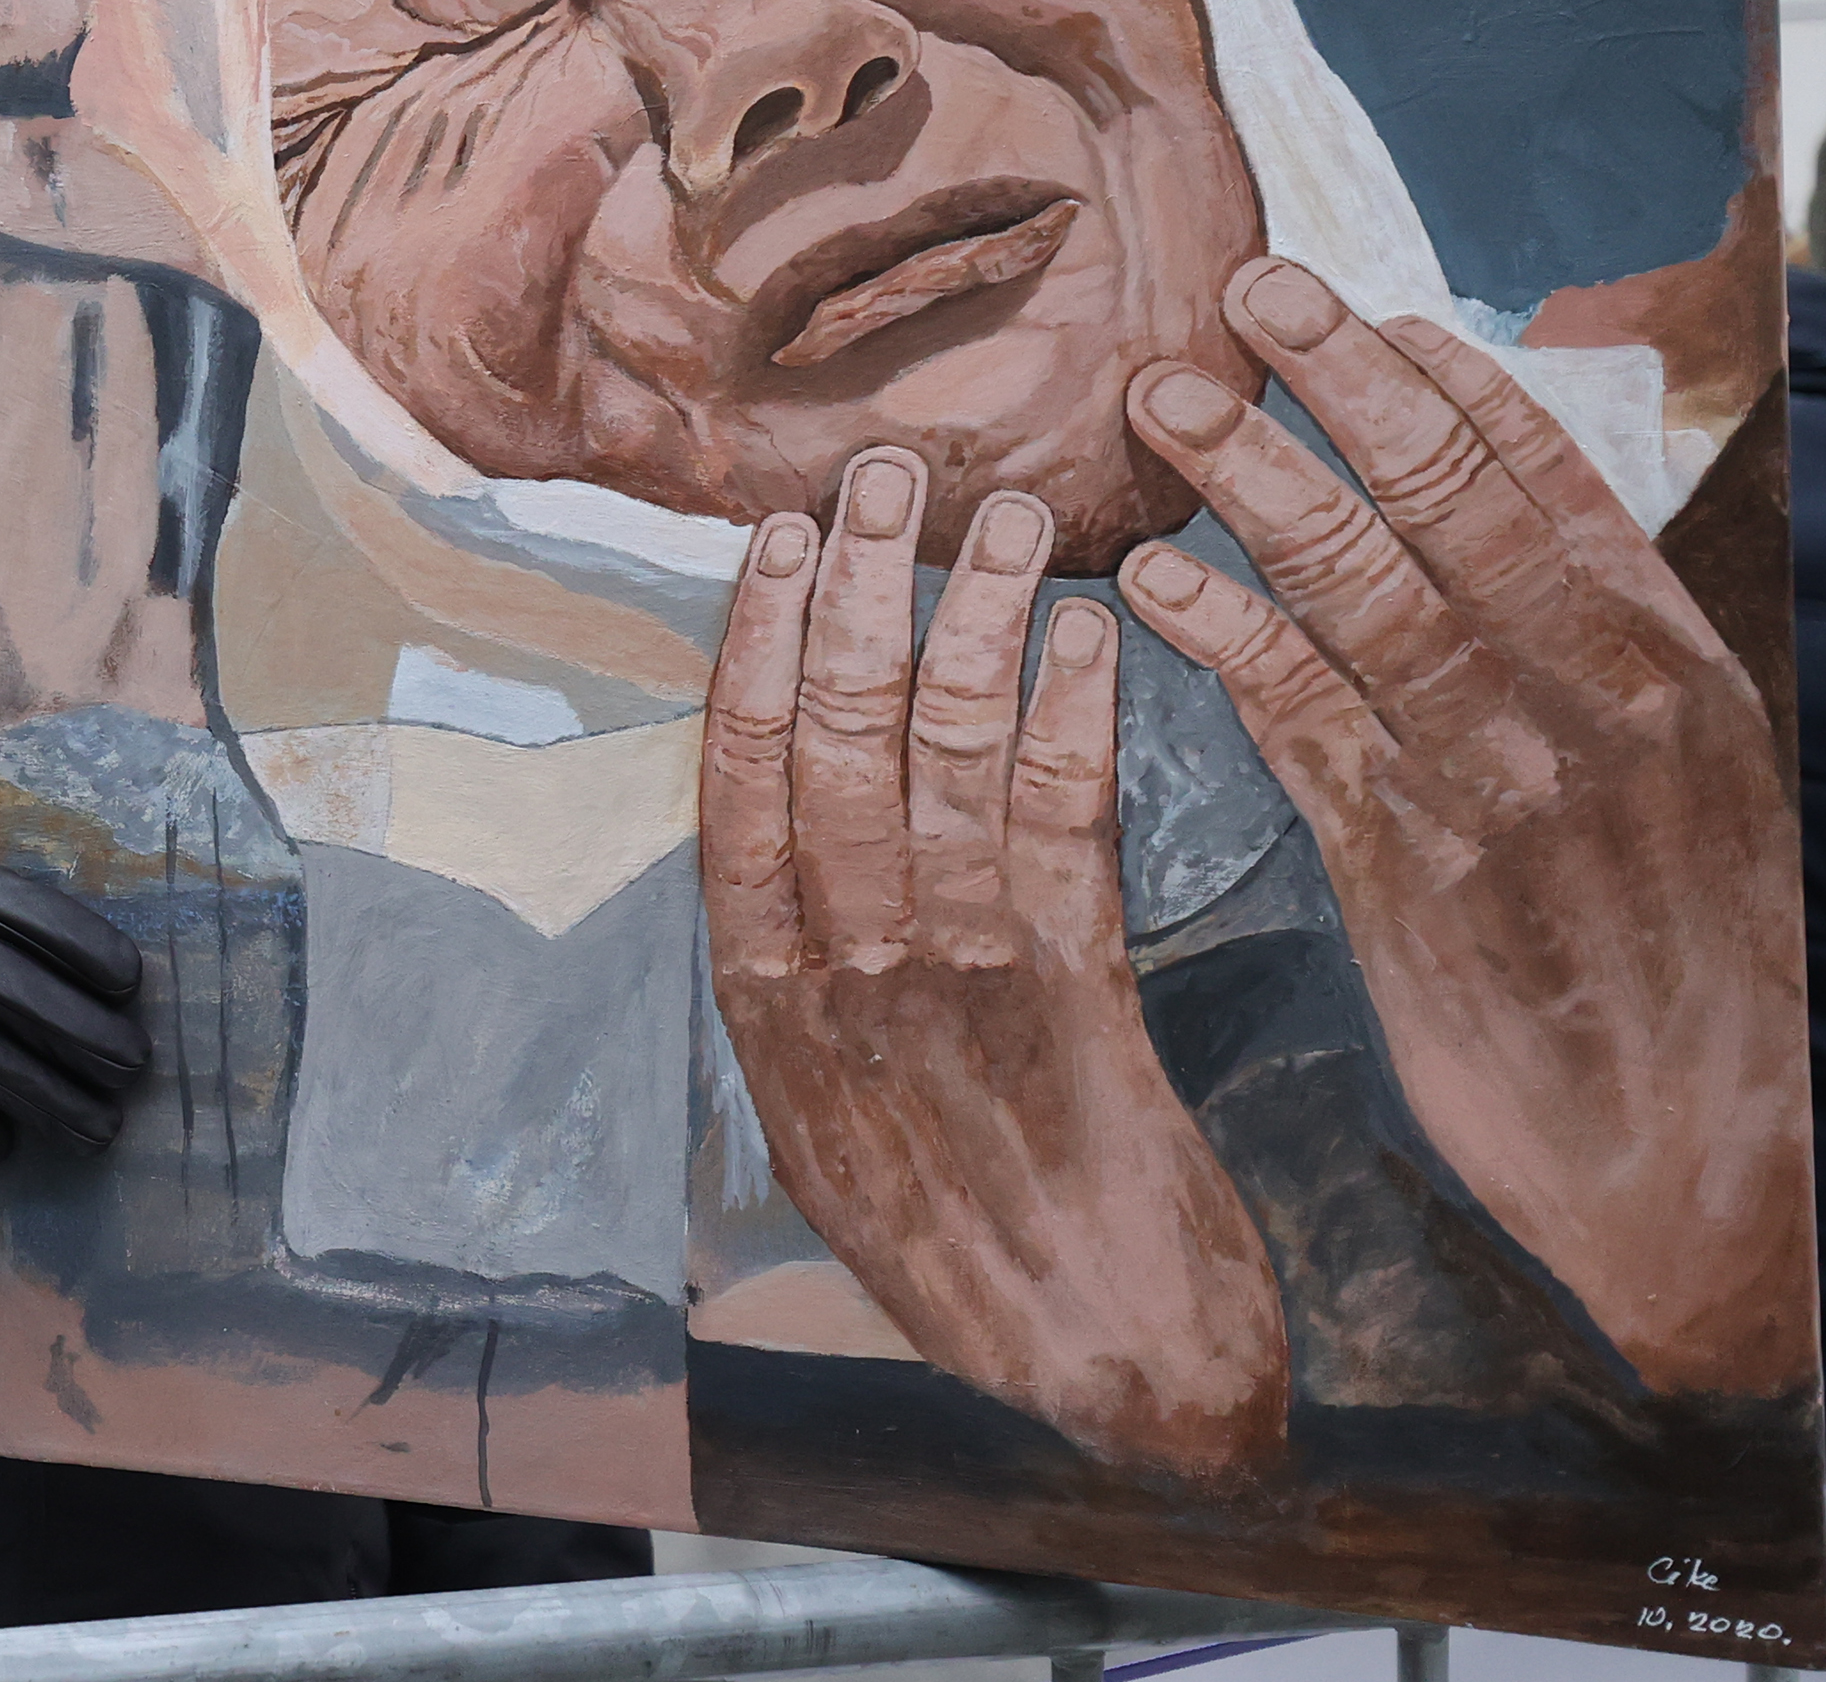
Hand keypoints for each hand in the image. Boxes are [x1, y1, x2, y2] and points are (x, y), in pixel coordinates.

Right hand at [702, 447, 1288, 1481]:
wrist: (1104, 1372)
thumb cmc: (970, 1249)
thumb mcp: (831, 1130)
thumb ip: (807, 989)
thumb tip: (785, 843)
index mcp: (768, 1000)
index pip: (740, 785)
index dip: (758, 652)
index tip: (776, 540)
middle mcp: (845, 979)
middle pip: (838, 747)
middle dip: (860, 597)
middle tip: (886, 472)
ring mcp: (960, 988)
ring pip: (951, 765)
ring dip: (976, 625)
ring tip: (1009, 513)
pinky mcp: (1084, 1004)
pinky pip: (1070, 830)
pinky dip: (1076, 721)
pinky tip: (1093, 635)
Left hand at [1117, 256, 1801, 1397]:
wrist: (1713, 1168)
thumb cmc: (1680, 974)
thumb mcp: (1682, 795)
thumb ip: (1597, 672)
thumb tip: (1500, 560)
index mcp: (1675, 671)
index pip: (1555, 488)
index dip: (1453, 390)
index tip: (1369, 311)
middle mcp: (1603, 703)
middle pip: (1453, 503)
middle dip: (1345, 386)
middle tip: (1245, 289)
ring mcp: (1510, 782)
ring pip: (1369, 588)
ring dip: (1258, 481)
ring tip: (1163, 402)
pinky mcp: (1418, 873)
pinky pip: (1305, 720)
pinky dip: (1226, 635)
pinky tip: (1153, 579)